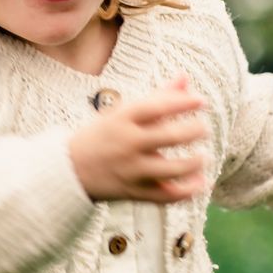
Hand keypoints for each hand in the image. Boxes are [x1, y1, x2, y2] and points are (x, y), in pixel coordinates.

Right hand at [69, 75, 207, 202]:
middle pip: (168, 136)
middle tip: (204, 129)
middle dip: (194, 131)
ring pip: (171, 169)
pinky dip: (187, 191)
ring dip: (195, 163)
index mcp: (122, 119)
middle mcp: (126, 143)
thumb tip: (185, 77)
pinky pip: (165, 195)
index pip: (156, 106)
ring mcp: (130, 170)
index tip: (202, 101)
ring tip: (203, 157)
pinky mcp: (133, 192)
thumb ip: (157, 96)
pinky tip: (200, 182)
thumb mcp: (123, 112)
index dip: (182, 102)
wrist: (69, 169)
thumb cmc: (104, 134)